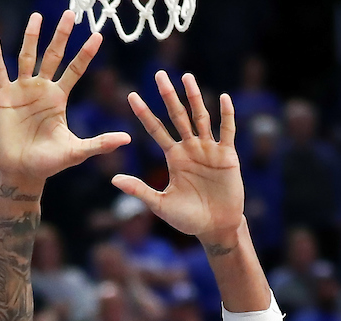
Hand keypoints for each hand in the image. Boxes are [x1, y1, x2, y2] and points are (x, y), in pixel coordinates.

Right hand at [0, 12, 130, 193]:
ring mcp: (22, 90)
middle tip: (70, 14)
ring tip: (37, 17)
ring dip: (31, 37)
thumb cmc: (49, 163)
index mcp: (58, 97)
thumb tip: (128, 140)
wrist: (23, 172)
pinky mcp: (3, 97)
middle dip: (61, 36)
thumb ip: (100, 143)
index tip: (97, 36)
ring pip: (26, 57)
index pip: (75, 69)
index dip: (85, 53)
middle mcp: (41, 88)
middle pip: (53, 56)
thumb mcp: (77, 152)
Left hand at [114, 74, 243, 246]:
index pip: (156, 130)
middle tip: (159, 74)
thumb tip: (113, 180)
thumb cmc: (188, 219)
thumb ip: (139, 190)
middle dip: (168, 96)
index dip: (144, 113)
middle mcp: (190, 148)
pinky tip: (224, 98)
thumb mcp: (161, 205)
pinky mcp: (227, 155)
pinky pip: (227, 131)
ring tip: (187, 76)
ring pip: (200, 117)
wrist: (216, 228)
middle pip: (177, 116)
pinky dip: (226, 115)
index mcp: (174, 157)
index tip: (131, 96)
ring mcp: (209, 149)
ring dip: (194, 97)